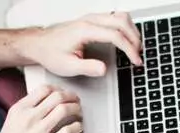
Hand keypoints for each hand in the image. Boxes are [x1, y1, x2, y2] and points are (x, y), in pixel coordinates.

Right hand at [0, 85, 81, 132]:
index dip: (58, 90)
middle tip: (76, 102)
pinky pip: (68, 131)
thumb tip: (44, 103)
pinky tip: (77, 130)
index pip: (44, 89)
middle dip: (71, 97)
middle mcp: (29, 117)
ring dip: (76, 110)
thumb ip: (26, 111)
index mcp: (20, 109)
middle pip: (58, 97)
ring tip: (79, 115)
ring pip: (64, 110)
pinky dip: (77, 128)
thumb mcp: (12, 121)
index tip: (64, 95)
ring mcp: (39, 132)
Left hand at [22, 12, 141, 77]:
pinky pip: (114, 17)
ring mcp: (92, 18)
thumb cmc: (51, 53)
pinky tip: (127, 39)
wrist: (40, 44)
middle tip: (138, 56)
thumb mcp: (68, 66)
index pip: (115, 35)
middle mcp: (90, 20)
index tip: (135, 60)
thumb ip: (87, 68)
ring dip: (131, 30)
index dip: (129, 48)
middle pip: (121, 22)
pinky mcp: (92, 20)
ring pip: (120, 16)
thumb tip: (104, 69)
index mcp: (86, 30)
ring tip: (136, 48)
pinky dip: (125, 27)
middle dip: (134, 39)